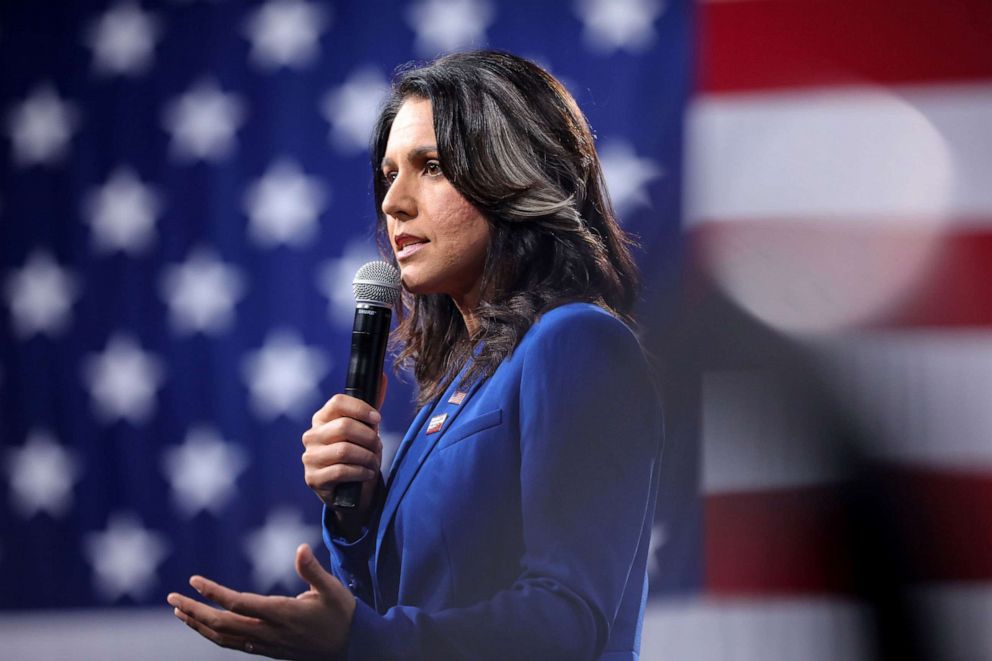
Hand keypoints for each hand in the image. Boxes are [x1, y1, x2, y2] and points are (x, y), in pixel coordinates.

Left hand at [167, 544, 354, 659]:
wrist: (352, 647)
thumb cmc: (342, 614)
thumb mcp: (332, 589)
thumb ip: (313, 570)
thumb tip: (300, 548)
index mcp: (282, 614)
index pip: (239, 604)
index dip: (214, 593)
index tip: (194, 581)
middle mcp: (269, 632)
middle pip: (222, 625)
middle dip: (194, 611)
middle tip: (172, 598)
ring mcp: (267, 644)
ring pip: (224, 638)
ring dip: (198, 625)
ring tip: (179, 611)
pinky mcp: (268, 649)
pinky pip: (233, 644)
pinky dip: (213, 635)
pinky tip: (205, 626)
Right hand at [302, 373, 387, 514]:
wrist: (350, 490)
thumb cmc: (358, 454)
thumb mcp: (366, 430)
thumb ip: (373, 405)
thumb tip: (382, 377)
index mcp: (322, 418)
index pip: (337, 402)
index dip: (361, 409)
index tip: (377, 419)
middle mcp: (311, 435)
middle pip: (344, 427)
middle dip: (369, 438)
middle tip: (378, 447)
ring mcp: (309, 457)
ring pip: (344, 450)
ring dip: (367, 457)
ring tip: (373, 462)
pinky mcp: (313, 478)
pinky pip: (341, 471)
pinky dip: (361, 472)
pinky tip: (367, 473)